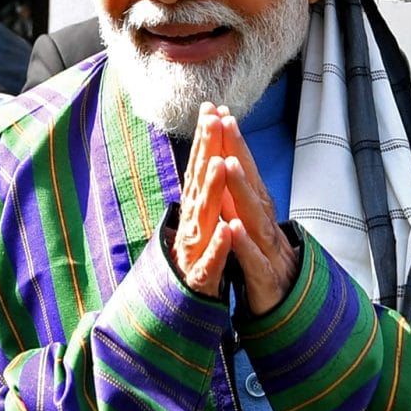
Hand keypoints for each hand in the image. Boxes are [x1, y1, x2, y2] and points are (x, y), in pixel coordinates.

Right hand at [171, 103, 232, 297]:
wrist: (183, 302)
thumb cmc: (196, 256)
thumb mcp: (201, 219)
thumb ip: (202, 189)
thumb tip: (206, 154)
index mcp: (195, 208)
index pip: (199, 167)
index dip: (205, 138)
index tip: (211, 108)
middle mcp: (192, 221)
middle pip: (199, 181)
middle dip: (206, 150)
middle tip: (212, 119)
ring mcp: (194, 247)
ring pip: (203, 215)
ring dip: (211, 189)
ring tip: (219, 164)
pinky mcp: (200, 275)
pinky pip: (211, 259)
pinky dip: (219, 245)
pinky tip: (226, 231)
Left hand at [218, 109, 297, 313]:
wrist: (287, 311)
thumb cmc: (264, 266)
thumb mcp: (251, 230)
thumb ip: (240, 203)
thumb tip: (225, 169)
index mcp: (259, 216)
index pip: (245, 174)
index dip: (234, 145)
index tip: (220, 112)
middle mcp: (266, 226)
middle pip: (252, 185)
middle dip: (238, 153)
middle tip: (224, 121)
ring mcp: (268, 251)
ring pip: (254, 217)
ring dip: (241, 190)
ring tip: (226, 164)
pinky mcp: (265, 279)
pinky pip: (254, 259)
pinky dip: (244, 243)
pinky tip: (234, 227)